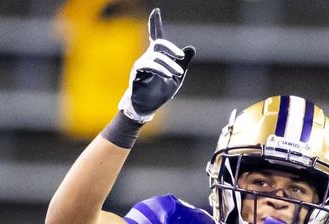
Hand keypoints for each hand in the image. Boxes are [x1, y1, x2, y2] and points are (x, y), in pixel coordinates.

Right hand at [118, 9, 194, 123]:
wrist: (148, 107)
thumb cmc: (160, 91)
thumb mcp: (177, 77)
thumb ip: (183, 63)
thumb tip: (191, 48)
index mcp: (157, 56)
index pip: (156, 36)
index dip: (155, 23)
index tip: (156, 10)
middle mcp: (148, 57)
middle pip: (159, 44)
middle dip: (170, 48)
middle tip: (180, 57)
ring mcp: (141, 64)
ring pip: (156, 56)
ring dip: (168, 64)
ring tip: (177, 73)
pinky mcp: (137, 73)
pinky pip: (148, 66)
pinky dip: (159, 69)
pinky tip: (167, 75)